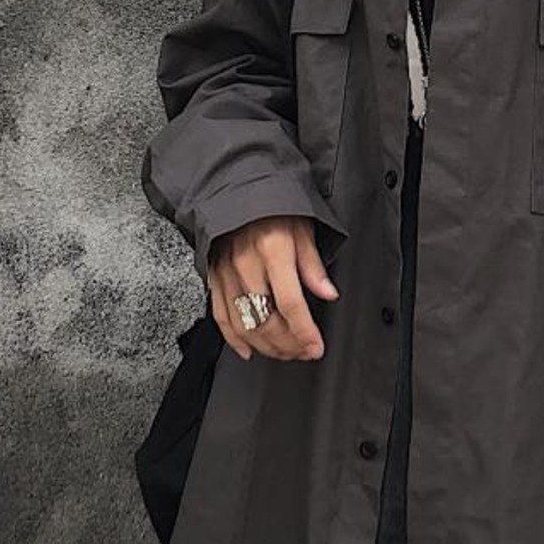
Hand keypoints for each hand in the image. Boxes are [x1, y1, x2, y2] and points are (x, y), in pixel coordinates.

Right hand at [208, 215, 338, 360]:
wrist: (238, 190)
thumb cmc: (274, 208)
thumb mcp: (303, 230)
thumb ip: (313, 266)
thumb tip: (329, 293)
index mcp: (273, 251)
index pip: (290, 303)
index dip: (304, 331)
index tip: (316, 347)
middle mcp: (246, 265)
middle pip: (266, 320)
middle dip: (289, 344)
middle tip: (305, 352)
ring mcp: (227, 274)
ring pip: (244, 325)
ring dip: (267, 346)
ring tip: (286, 353)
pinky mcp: (214, 279)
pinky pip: (221, 317)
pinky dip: (234, 339)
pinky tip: (249, 351)